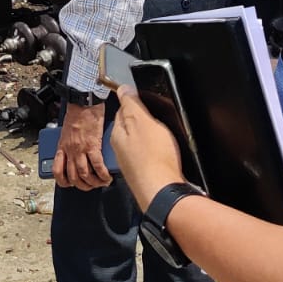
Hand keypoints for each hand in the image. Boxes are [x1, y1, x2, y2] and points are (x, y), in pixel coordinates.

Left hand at [53, 100, 111, 189]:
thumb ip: (69, 143)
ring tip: (101, 183)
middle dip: (83, 186)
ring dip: (93, 183)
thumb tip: (76, 154)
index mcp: (62, 146)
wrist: (84, 101)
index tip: (71, 183)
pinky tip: (107, 177)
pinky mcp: (93, 145)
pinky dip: (102, 174)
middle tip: (90, 185)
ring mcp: (80, 148)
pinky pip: (97, 165)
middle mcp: (70, 150)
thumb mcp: (66, 130)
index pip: (57, 170)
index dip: (63, 181)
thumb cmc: (77, 112)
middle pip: (73, 177)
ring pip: (84, 174)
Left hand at [110, 85, 184, 209]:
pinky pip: (148, 156)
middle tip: (159, 120)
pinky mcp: (144, 174)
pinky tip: (165, 154)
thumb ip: (132, 105)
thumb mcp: (143, 122)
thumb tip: (122, 89)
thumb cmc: (154, 156)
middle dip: (143, 121)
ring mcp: (131, 163)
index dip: (136, 104)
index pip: (122, 110)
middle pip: (131, 127)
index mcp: (117, 134)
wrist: (163, 193)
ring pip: (140, 142)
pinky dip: (156, 152)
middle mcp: (120, 149)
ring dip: (150, 137)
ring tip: (164, 138)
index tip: (147, 103)